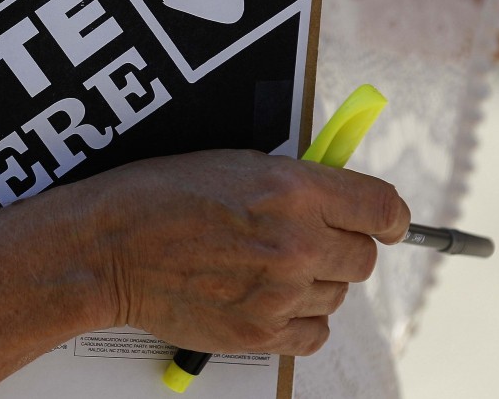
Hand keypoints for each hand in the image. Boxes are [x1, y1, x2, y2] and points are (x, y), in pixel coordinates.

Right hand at [85, 150, 409, 355]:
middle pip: (363, 258)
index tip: (386, 223)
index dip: (389, 218)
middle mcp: (296, 242)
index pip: (382, 209)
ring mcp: (280, 292)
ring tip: (268, 267)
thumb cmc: (159, 197)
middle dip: (341, 247)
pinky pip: (314, 333)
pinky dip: (300, 319)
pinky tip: (268, 299)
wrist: (109, 250)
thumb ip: (295, 180)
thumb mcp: (233, 164)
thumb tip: (336, 197)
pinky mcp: (259, 332)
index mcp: (292, 189)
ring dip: (315, 282)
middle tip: (306, 241)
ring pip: (337, 296)